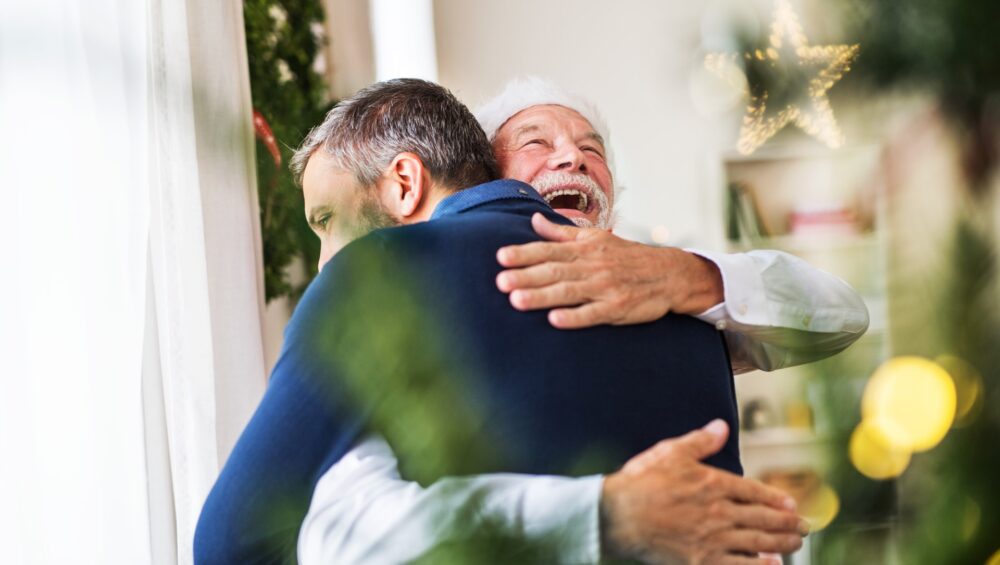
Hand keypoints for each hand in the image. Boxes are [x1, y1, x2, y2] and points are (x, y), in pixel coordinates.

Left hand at [496, 213, 723, 328]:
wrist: (670, 274)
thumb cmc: (628, 257)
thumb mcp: (596, 239)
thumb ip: (563, 233)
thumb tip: (534, 221)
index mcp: (586, 249)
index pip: (549, 250)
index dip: (525, 253)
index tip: (501, 256)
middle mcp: (593, 266)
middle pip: (555, 271)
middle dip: (526, 275)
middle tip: (500, 281)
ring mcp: (606, 287)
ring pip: (569, 292)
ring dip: (542, 296)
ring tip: (516, 300)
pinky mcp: (618, 307)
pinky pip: (594, 314)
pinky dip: (575, 317)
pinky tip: (555, 320)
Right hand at [601, 420, 806, 563]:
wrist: (618, 516)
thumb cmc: (641, 483)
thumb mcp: (670, 452)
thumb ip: (700, 441)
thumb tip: (721, 427)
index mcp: (714, 484)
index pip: (755, 492)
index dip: (777, 499)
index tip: (791, 504)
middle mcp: (719, 512)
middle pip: (763, 519)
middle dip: (787, 523)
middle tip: (804, 527)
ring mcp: (713, 539)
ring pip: (758, 542)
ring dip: (782, 543)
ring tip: (795, 544)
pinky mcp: (702, 561)